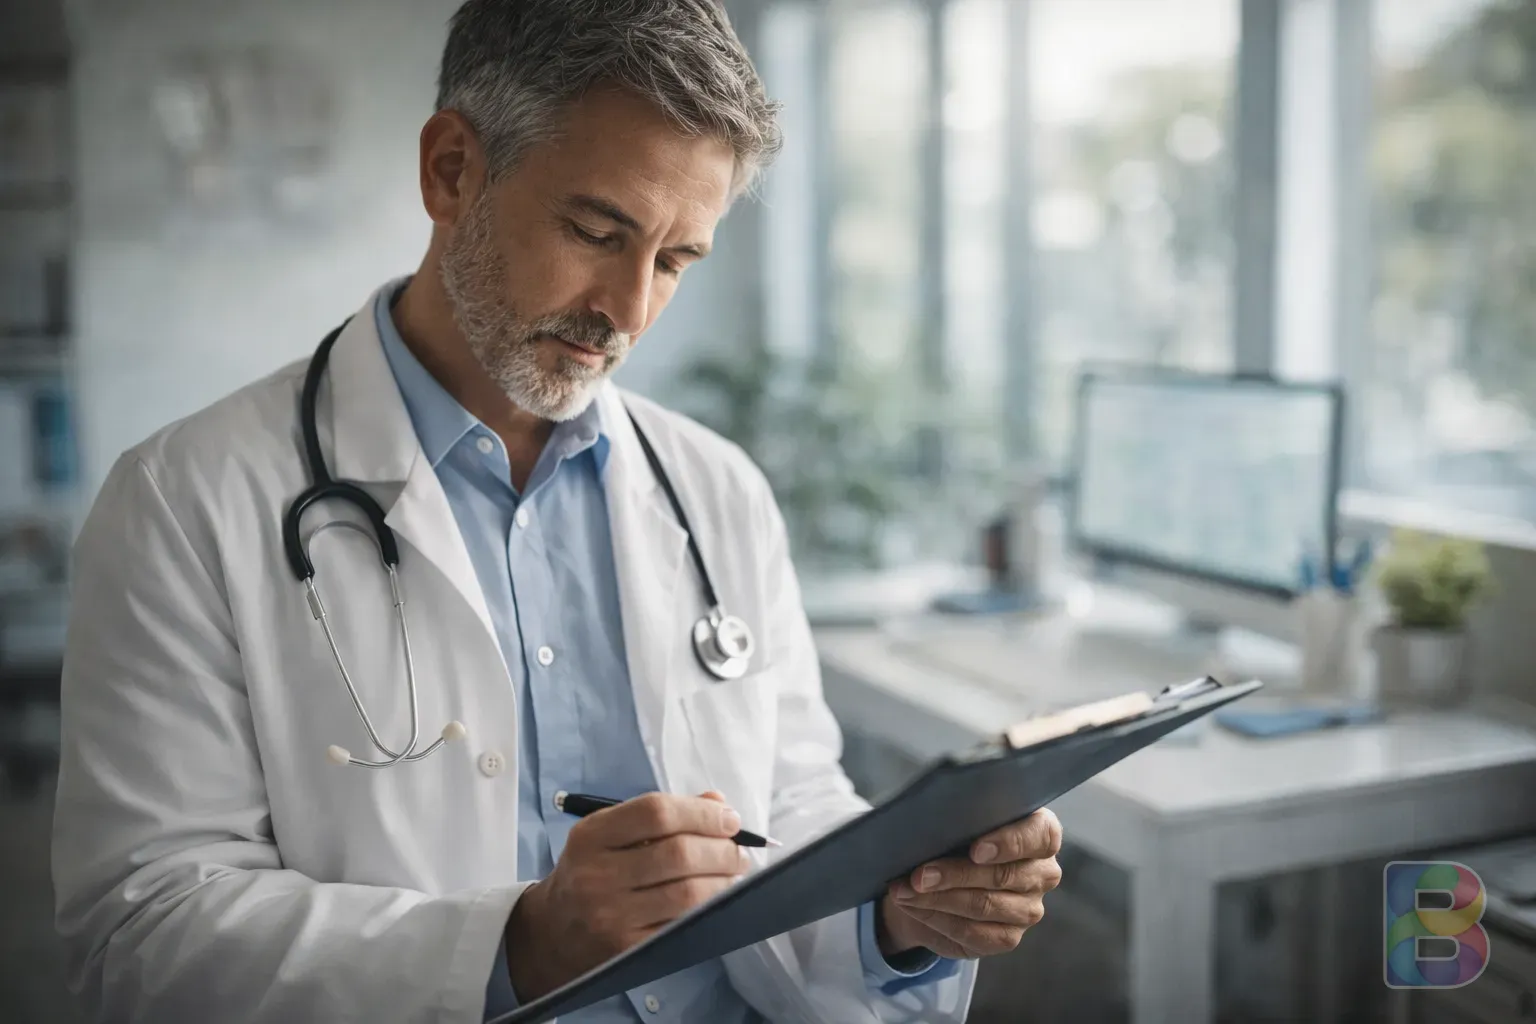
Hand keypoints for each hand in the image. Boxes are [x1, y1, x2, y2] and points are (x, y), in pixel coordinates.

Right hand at [504, 790, 749, 1000]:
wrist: (551, 934)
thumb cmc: (591, 872)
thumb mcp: (610, 834)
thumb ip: (661, 815)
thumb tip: (718, 803)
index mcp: (592, 836)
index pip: (656, 812)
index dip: (701, 812)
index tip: (729, 818)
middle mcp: (596, 874)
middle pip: (678, 854)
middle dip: (722, 850)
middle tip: (739, 851)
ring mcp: (611, 916)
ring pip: (687, 894)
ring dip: (723, 881)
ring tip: (734, 875)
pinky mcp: (627, 949)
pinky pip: (682, 925)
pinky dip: (709, 909)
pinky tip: (717, 900)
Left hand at [876, 808, 1062, 960]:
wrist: (944, 878)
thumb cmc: (958, 837)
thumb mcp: (962, 821)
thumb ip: (961, 820)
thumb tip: (931, 824)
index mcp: (1042, 835)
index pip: (1040, 836)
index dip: (1009, 843)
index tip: (975, 850)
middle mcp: (1043, 873)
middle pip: (1002, 875)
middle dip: (954, 874)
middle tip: (919, 875)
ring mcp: (1029, 909)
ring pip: (983, 905)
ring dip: (937, 899)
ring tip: (904, 891)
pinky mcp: (1009, 937)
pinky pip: (972, 932)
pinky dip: (936, 918)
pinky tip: (913, 907)